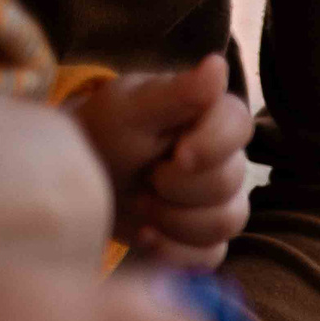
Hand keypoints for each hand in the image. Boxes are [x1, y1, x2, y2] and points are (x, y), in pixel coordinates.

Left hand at [68, 55, 252, 268]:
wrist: (79, 180)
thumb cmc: (104, 133)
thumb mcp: (130, 108)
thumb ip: (176, 92)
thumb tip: (218, 64)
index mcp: (211, 118)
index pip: (240, 127)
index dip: (213, 146)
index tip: (176, 154)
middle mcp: (226, 160)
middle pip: (230, 183)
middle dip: (177, 186)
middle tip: (144, 175)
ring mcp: (219, 204)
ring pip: (225, 224)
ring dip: (174, 219)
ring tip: (139, 203)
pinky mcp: (205, 240)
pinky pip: (211, 256)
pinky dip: (174, 251)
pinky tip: (145, 236)